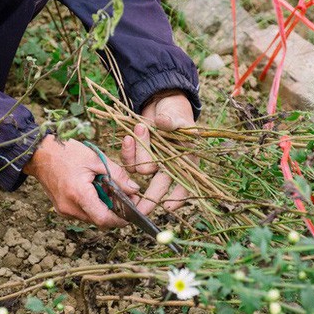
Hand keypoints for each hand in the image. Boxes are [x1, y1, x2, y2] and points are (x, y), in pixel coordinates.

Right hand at [23, 136, 140, 228]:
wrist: (38, 152)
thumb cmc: (66, 152)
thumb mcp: (95, 159)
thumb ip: (117, 175)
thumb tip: (134, 189)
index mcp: (79, 194)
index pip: (103, 219)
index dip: (120, 219)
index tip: (132, 213)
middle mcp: (70, 207)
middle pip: (99, 220)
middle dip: (114, 213)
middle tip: (124, 198)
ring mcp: (64, 210)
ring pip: (91, 218)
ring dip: (103, 208)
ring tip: (107, 190)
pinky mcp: (61, 209)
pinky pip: (82, 213)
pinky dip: (92, 205)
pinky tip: (94, 190)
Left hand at [121, 90, 195, 213]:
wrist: (162, 103)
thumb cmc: (176, 112)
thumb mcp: (178, 116)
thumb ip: (173, 122)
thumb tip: (163, 123)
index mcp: (186, 161)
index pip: (185, 185)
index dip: (178, 198)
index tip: (168, 207)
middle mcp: (169, 166)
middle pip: (159, 186)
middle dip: (149, 199)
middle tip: (140, 210)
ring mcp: (153, 161)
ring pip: (141, 170)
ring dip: (139, 151)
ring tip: (141, 127)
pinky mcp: (139, 155)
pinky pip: (129, 161)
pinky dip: (128, 150)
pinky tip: (129, 137)